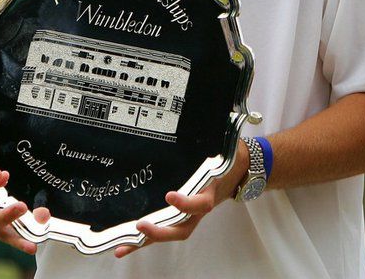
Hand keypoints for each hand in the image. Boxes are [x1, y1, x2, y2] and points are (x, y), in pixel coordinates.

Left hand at [114, 137, 249, 257]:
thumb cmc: (230, 156)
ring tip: (122, 247)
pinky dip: (145, 239)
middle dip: (160, 231)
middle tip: (140, 226)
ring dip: (146, 241)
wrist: (242, 170)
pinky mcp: (181, 215)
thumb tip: (202, 116)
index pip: (200, 203)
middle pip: (182, 229)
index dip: (186, 203)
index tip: (170, 195)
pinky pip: (165, 228)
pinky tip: (126, 243)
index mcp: (211, 190)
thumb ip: (215, 139)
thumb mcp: (225, 146)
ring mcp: (191, 214)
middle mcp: (200, 208)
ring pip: (170, 233)